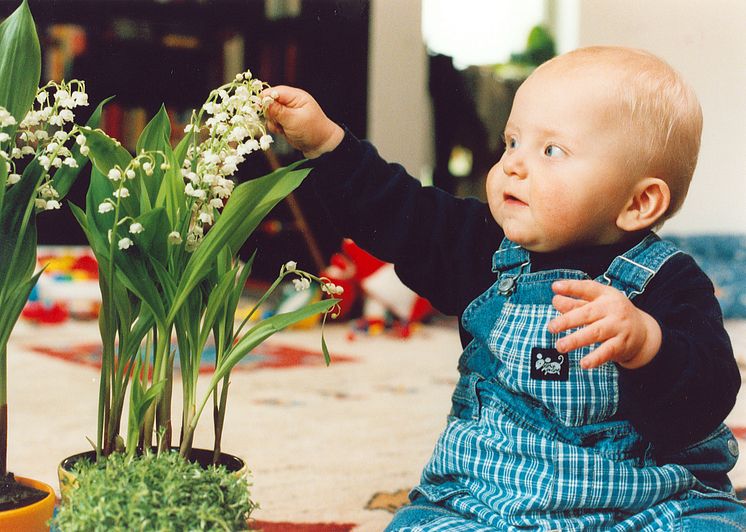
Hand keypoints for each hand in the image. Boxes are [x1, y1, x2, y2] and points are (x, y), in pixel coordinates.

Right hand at [263, 85, 343, 158]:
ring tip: (283, 128)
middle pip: (270, 102)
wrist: (321, 146)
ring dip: (273, 122)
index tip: (259, 107)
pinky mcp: (285, 122)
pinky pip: (273, 123)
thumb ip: (278, 110)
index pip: (275, 91)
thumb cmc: (312, 131)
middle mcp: (290, 103)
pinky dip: (275, 128)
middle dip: (270, 113)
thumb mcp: (294, 120)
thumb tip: (263, 101)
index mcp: (296, 96)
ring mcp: (287, 113)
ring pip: (270, 114)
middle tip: (278, 122)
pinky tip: (283, 132)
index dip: (266, 98)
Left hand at [547, 280, 661, 369]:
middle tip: (551, 327)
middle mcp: (612, 309)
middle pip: (587, 313)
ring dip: (576, 340)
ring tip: (560, 346)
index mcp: (605, 295)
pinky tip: (584, 363)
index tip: (555, 287)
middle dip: (568, 320)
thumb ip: (576, 302)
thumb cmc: (612, 314)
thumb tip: (555, 299)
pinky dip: (596, 358)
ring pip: (596, 333)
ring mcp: (618, 327)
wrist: (643, 331)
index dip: (571, 287)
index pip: (587, 288)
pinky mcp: (622, 344)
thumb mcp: (597, 303)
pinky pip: (608, 351)